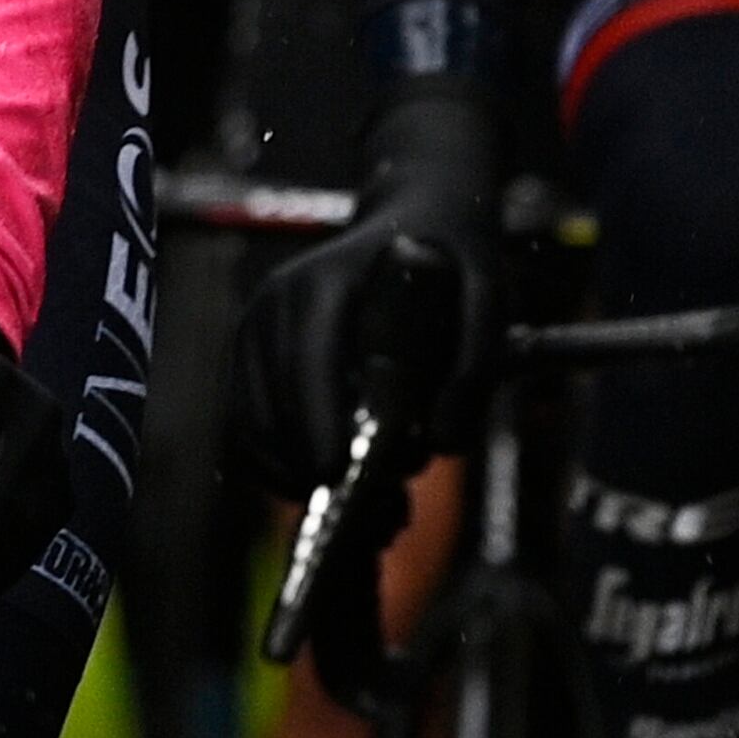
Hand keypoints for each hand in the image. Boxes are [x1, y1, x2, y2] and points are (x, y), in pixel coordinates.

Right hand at [232, 85, 501, 493]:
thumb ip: (475, 365)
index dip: (316, 421)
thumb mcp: (488, 296)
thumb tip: (444, 443)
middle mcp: (272, 307)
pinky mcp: (250, 364)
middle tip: (383, 519)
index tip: (335, 475)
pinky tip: (348, 496)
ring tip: (379, 517)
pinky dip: (287, 475)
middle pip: (270, 407)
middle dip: (316, 472)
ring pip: (252, 432)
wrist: (417, 218)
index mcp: (322, 283)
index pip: (306, 361)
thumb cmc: (452, 259)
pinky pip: (251, 434)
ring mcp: (253, 336)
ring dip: (302, 485)